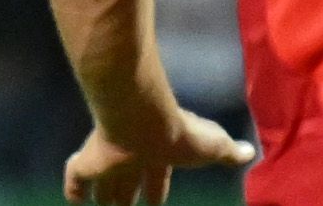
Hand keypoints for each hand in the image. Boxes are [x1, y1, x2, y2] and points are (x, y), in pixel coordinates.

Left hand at [63, 108, 254, 204]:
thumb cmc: (179, 137)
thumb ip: (227, 151)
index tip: (156, 202)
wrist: (145, 125)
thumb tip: (249, 151)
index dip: (157, 191)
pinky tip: (74, 200)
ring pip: (103, 186)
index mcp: (160, 156)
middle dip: (127, 198)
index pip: (157, 177)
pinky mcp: (88, 163)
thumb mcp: (213, 146)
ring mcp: (109, 162)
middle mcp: (133, 160)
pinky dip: (73, 191)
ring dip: (104, 198)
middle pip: (128, 184)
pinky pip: (75, 181)